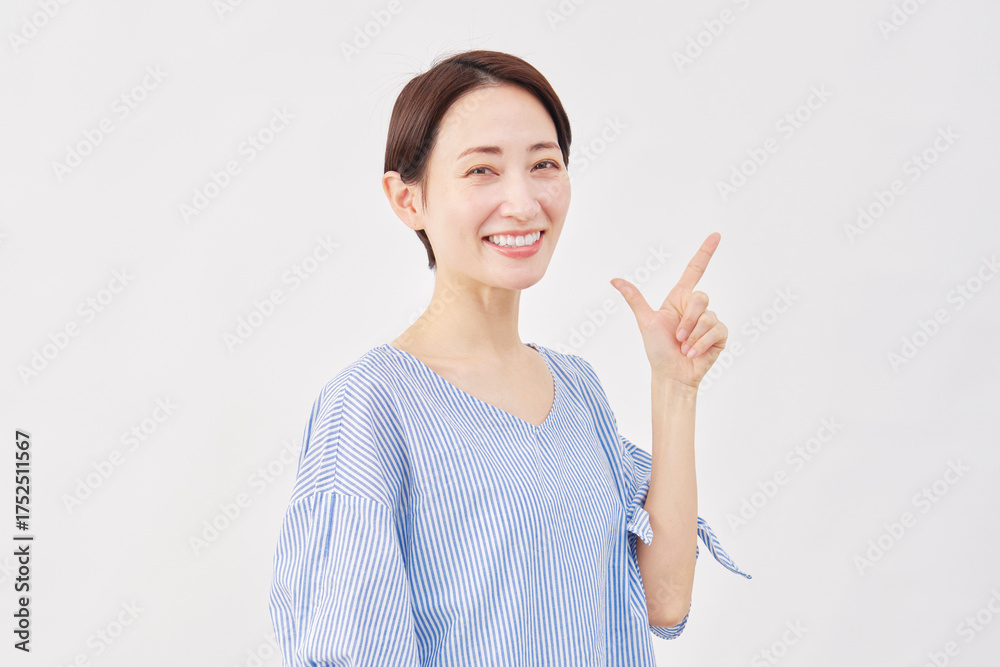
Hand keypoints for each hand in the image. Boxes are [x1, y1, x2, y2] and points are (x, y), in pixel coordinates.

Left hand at [610, 233, 727, 388]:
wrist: (671, 374)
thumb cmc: (657, 350)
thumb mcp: (645, 321)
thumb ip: (634, 298)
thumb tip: (614, 280)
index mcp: (679, 299)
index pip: (695, 270)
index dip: (705, 252)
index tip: (716, 235)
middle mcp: (696, 308)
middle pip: (701, 298)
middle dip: (687, 321)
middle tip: (677, 337)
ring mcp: (710, 321)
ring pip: (708, 318)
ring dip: (692, 337)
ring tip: (684, 348)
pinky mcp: (720, 335)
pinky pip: (716, 331)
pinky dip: (701, 344)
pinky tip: (693, 353)